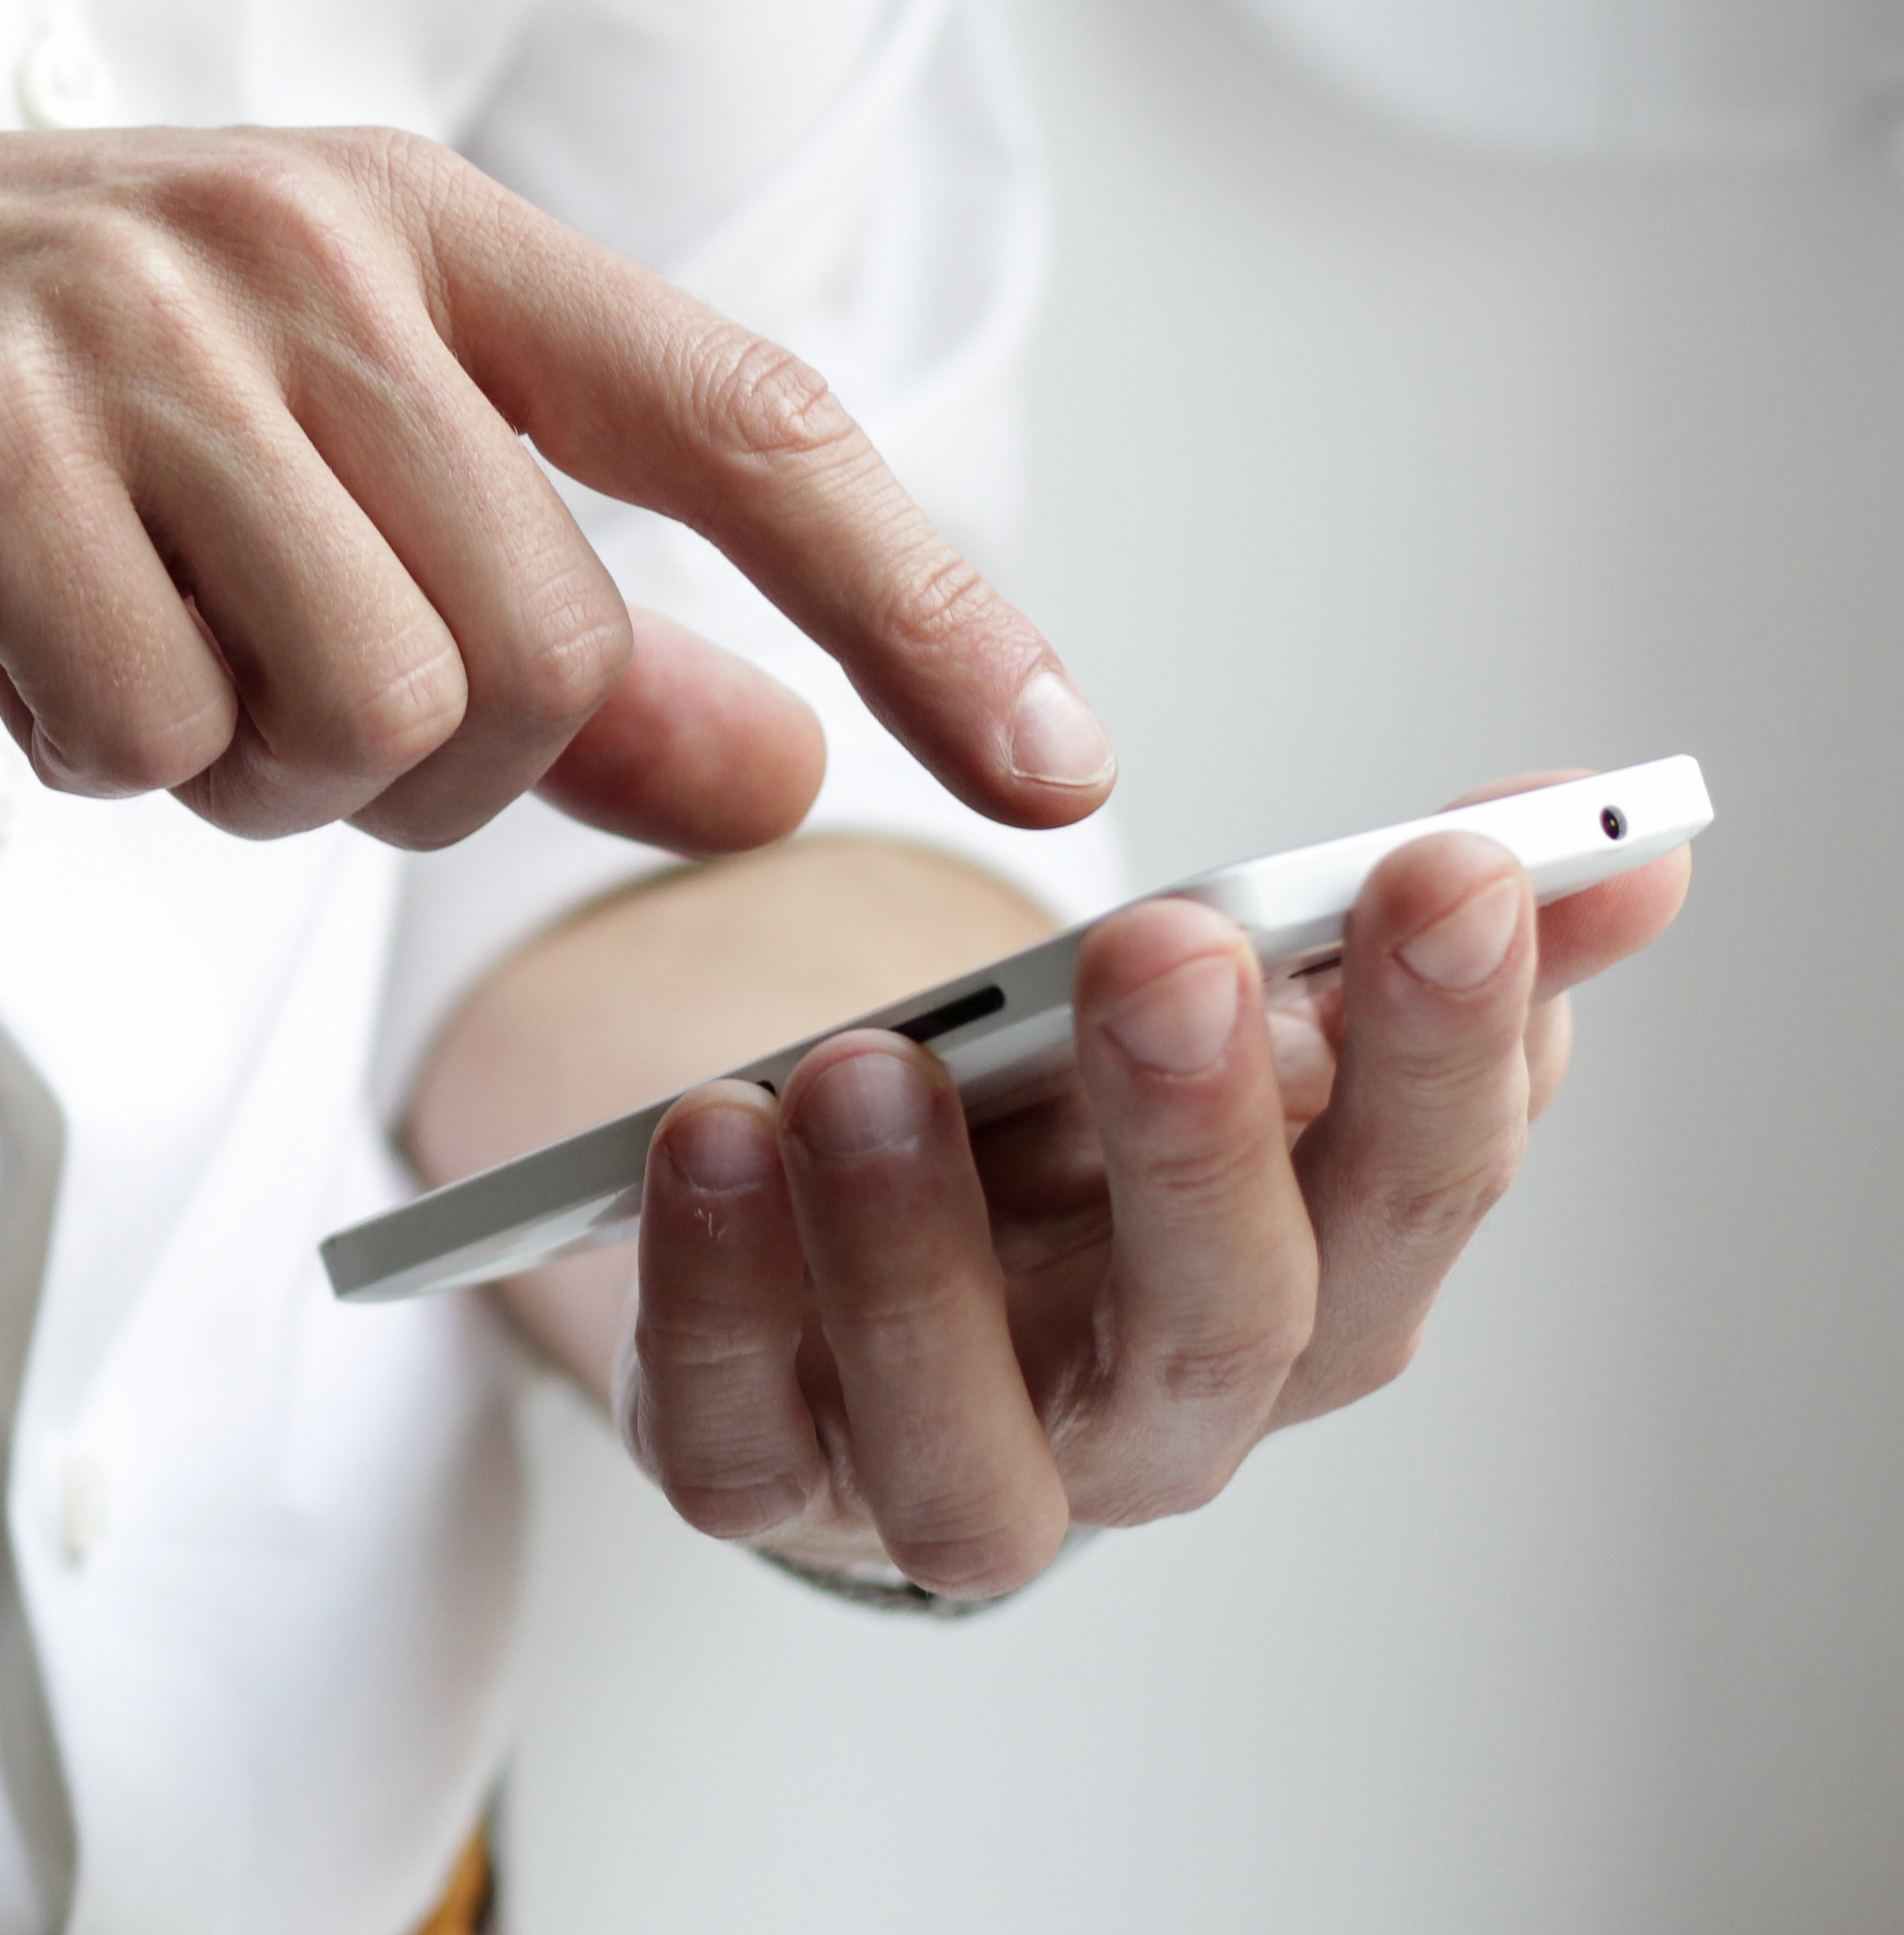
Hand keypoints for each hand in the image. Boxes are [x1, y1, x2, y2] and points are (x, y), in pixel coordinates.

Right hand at [0, 127, 1114, 853]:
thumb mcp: (259, 496)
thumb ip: (535, 627)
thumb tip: (778, 766)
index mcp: (398, 222)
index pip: (745, 423)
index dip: (924, 604)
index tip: (1056, 767)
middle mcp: (296, 239)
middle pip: (542, 648)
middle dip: (409, 767)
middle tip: (228, 701)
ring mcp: (132, 322)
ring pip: (370, 711)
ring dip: (236, 770)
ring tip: (97, 654)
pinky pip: (154, 734)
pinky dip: (83, 759)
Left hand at [608, 779, 1692, 1592]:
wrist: (849, 1257)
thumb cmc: (1068, 1147)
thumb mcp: (1227, 1024)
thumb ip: (1395, 941)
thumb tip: (1622, 846)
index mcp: (1312, 1292)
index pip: (1422, 1188)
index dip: (1451, 1042)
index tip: (1448, 867)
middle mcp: (1156, 1422)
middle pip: (1225, 1327)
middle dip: (1204, 1138)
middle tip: (1167, 952)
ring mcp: (953, 1472)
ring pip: (968, 1440)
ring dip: (917, 1252)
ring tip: (866, 1065)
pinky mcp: (762, 1480)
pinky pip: (732, 1438)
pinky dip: (713, 1300)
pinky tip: (704, 1139)